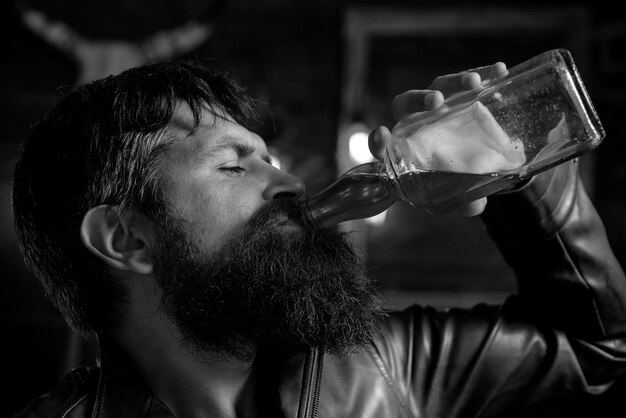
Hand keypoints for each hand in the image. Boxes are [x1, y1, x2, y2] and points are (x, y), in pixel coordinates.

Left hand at [368, 62, 507, 216]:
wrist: (482, 161)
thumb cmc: (457, 176)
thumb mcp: (459, 191)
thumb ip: (462, 200)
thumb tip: (474, 207)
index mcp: (405, 148)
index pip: (382, 143)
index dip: (378, 140)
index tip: (382, 135)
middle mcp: (417, 121)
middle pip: (407, 103)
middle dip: (419, 100)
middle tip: (437, 102)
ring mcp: (440, 105)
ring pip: (438, 86)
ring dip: (454, 82)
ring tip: (474, 83)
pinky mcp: (462, 94)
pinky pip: (469, 80)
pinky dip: (483, 73)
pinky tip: (499, 70)